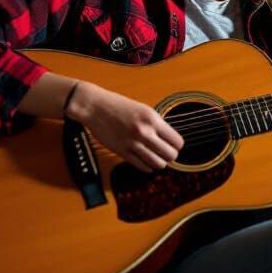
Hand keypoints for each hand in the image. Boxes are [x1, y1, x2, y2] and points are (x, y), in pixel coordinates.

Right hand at [67, 81, 183, 173]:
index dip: (177, 145)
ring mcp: (133, 144)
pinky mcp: (122, 152)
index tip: (173, 145)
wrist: (94, 106)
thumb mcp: (143, 110)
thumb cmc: (118, 105)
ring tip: (156, 157)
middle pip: (171, 155)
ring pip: (158, 164)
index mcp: (152, 119)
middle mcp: (144, 132)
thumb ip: (156, 124)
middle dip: (170, 155)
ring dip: (159, 162)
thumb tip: (169, 140)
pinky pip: (142, 166)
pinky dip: (147, 166)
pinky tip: (145, 161)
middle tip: (166, 152)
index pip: (176, 141)